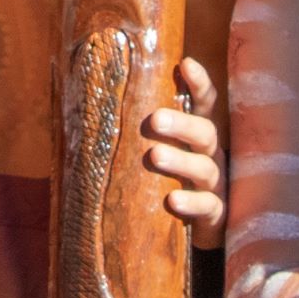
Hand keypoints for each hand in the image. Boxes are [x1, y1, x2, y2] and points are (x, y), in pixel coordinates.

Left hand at [147, 57, 220, 237]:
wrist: (186, 233)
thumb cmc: (161, 183)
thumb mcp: (154, 153)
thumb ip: (135, 133)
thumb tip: (84, 102)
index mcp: (196, 137)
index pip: (204, 104)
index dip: (199, 84)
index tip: (186, 64)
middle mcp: (209, 156)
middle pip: (206, 132)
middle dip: (182, 124)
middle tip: (155, 119)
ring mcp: (214, 186)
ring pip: (206, 168)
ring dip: (181, 161)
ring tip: (155, 156)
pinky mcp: (214, 215)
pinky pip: (208, 206)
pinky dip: (192, 202)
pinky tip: (173, 200)